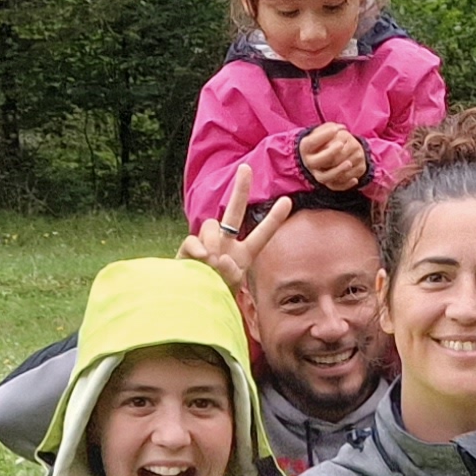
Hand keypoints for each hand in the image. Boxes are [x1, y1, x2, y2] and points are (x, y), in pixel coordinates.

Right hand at [180, 162, 294, 312]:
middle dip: (240, 189)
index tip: (288, 201)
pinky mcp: (187, 249)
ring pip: (212, 226)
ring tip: (211, 265)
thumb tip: (218, 257)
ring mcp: (206, 245)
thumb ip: (231, 273)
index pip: (261, 235)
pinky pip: (193, 240)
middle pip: (234, 211)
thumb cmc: (213, 300)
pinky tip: (201, 261)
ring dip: (214, 244)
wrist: (188, 307)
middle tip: (246, 168)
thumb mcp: (230, 289)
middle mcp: (225, 245)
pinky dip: (198, 250)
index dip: (274, 219)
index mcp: (243, 255)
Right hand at [297, 122, 369, 190]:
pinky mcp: (326, 183)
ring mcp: (316, 174)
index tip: (336, 130)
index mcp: (305, 148)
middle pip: (317, 161)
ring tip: (350, 163)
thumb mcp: (322, 131)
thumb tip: (341, 128)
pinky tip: (355, 179)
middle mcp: (309, 163)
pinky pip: (334, 187)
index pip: (311, 142)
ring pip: (325, 177)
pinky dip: (345, 185)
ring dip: (338, 171)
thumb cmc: (322, 140)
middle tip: (341, 144)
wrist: (318, 154)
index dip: (323, 136)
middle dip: (330, 153)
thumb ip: (330, 128)